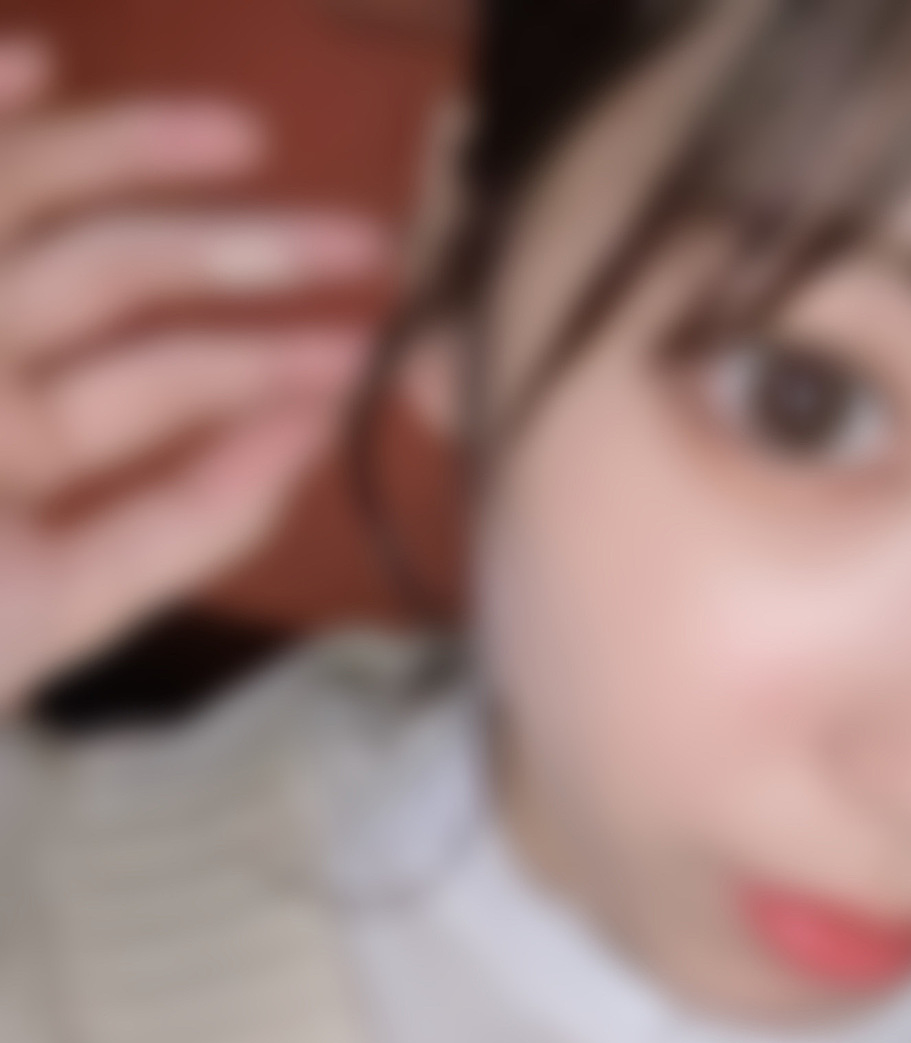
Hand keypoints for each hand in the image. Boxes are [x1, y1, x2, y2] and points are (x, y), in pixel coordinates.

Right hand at [0, 34, 388, 712]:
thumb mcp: (67, 598)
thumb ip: (186, 521)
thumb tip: (311, 432)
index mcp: (32, 441)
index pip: (165, 377)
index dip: (261, 354)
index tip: (362, 346)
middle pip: (112, 272)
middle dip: (237, 253)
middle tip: (363, 244)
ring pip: (28, 204)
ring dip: (126, 152)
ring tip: (245, 138)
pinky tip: (32, 62)